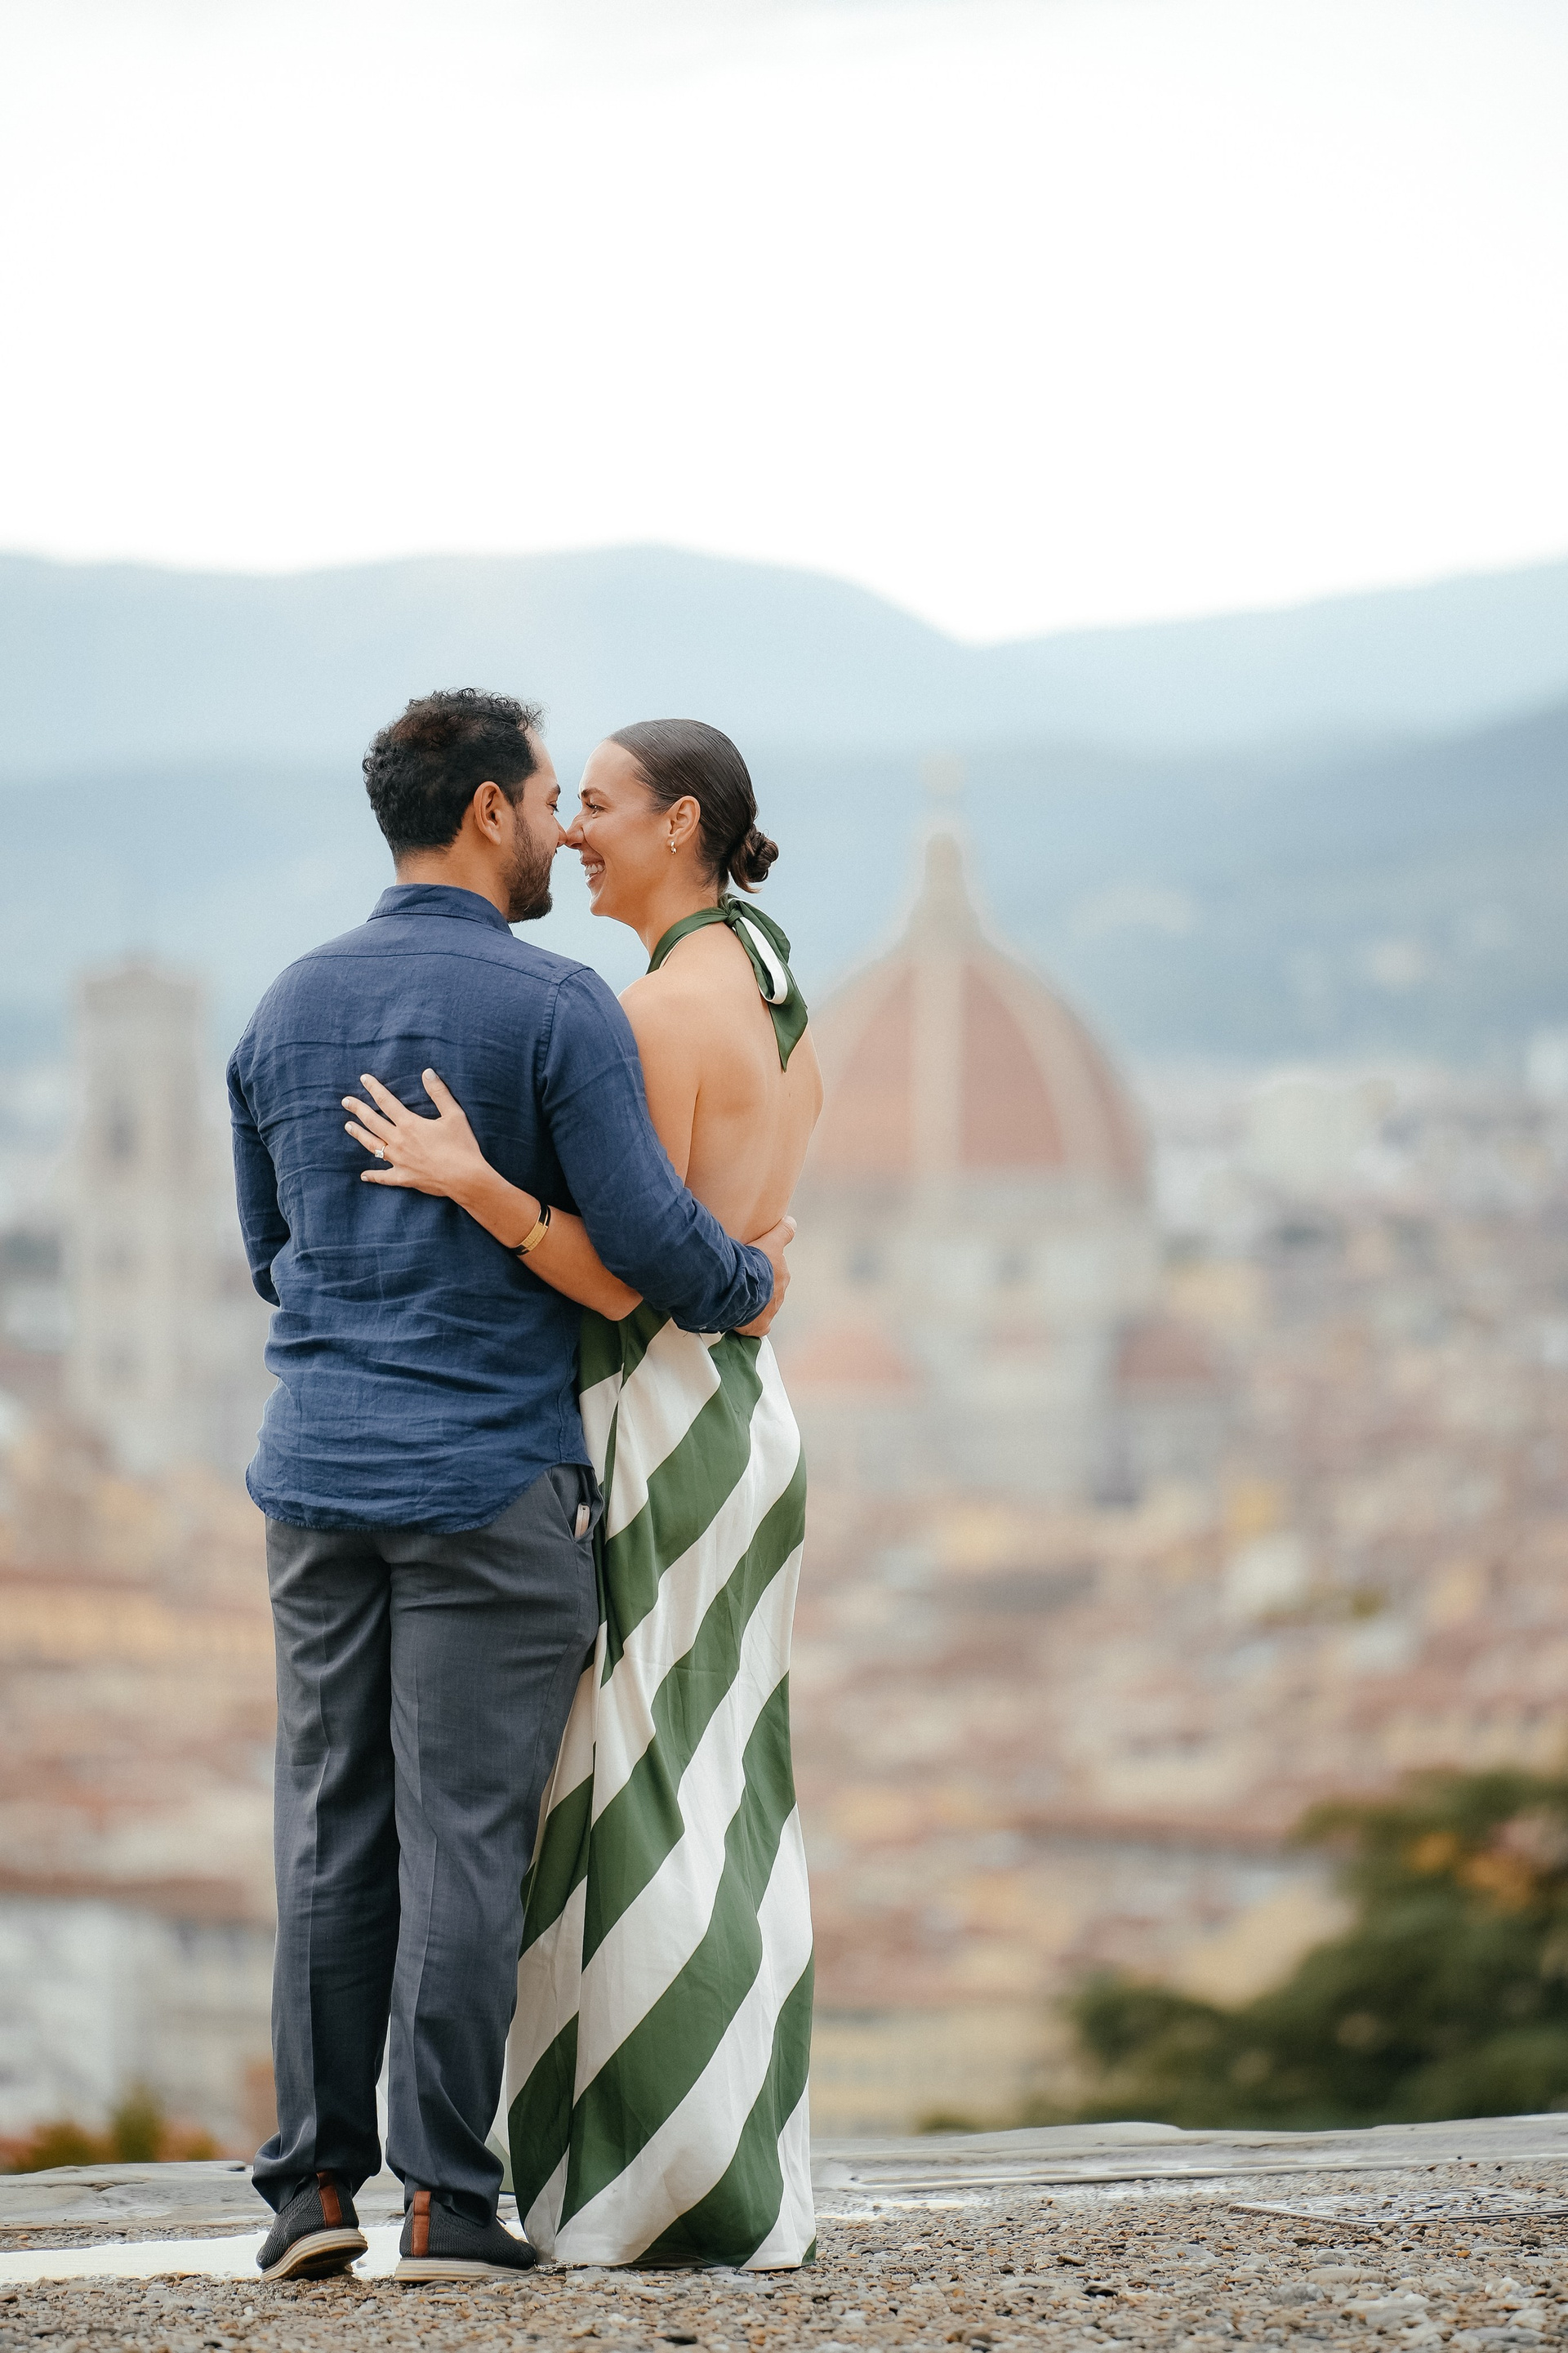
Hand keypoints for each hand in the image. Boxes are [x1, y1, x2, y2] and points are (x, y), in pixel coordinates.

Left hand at [342, 1070, 489, 1202]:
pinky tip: (363, 1175)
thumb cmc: (462, 1146)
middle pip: (373, 1122)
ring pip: (372, 1145)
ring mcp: (398, 1161)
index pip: (386, 1101)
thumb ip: (439, 1093)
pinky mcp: (403, 1178)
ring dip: (359, 1135)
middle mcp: (399, 1141)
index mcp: (409, 1124)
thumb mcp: (454, 1115)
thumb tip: (427, 1072)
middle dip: (358, 1109)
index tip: (363, 1079)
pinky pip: (383, 1177)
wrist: (465, 1178)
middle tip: (345, 1101)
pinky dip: (373, 1176)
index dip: (374, 1088)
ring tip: (348, 1126)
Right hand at [735, 1215, 793, 1336]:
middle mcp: (779, 1293)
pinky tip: (743, 1319)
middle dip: (759, 1285)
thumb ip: (783, 1231)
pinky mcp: (761, 1325)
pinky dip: (753, 1324)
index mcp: (782, 1274)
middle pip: (769, 1288)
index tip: (752, 1266)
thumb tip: (792, 1221)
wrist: (739, 1287)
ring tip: (736, 1297)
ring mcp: (770, 1310)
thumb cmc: (752, 1263)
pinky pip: (759, 1327)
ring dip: (753, 1302)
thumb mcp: (770, 1240)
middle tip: (741, 1279)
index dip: (763, 1267)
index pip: (775, 1271)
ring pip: (763, 1306)